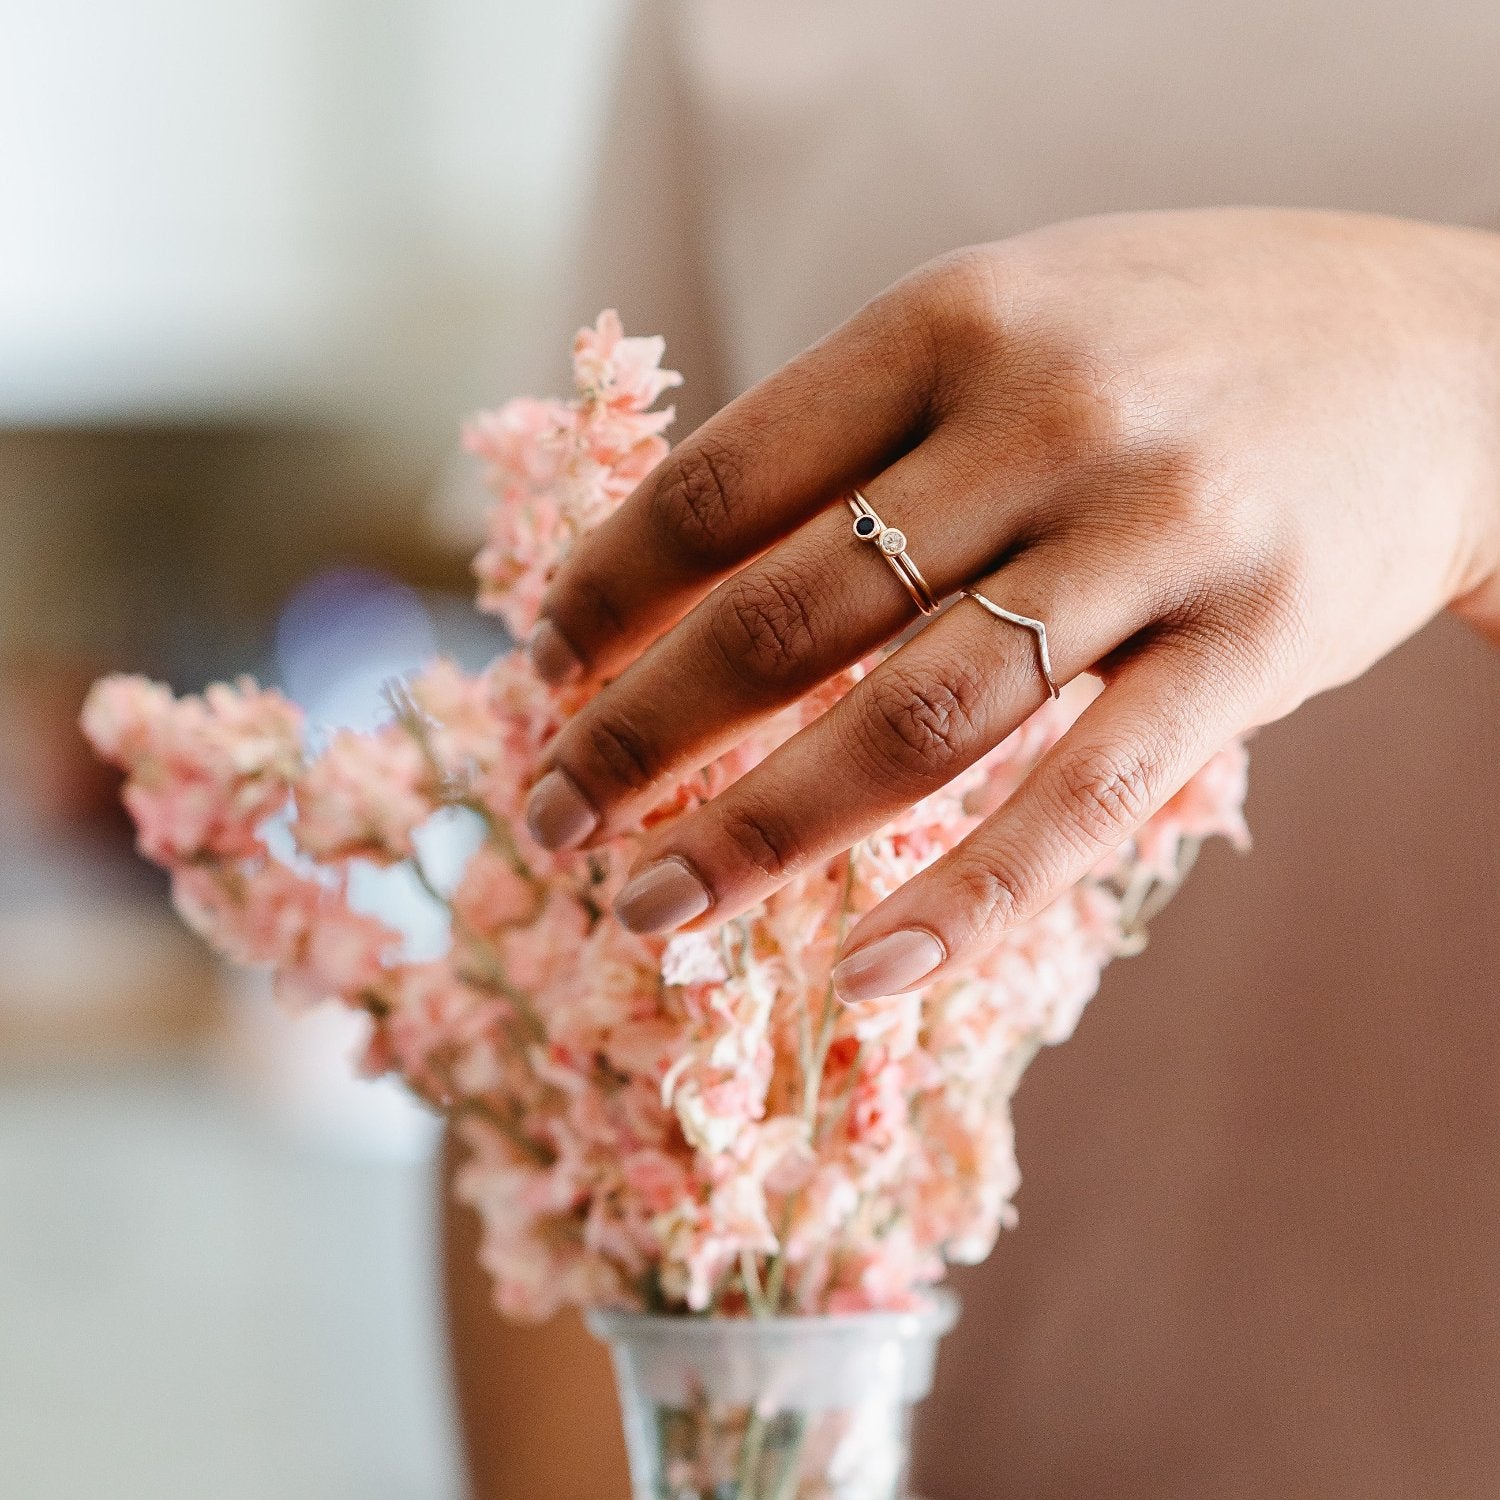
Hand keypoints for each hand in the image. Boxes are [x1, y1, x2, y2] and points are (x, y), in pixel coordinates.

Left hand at [523, 209, 1499, 1000]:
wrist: (1446, 351)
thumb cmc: (1182, 343)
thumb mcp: (1013, 321)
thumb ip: (867, 431)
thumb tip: (686, 571)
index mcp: (948, 322)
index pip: (723, 481)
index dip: (610, 592)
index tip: (544, 670)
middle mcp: (1041, 417)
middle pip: (789, 617)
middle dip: (641, 736)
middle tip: (549, 821)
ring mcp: (1154, 533)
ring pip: (917, 723)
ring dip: (761, 834)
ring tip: (649, 908)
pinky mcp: (1256, 643)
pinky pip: (1089, 796)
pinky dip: (972, 899)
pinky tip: (871, 973)